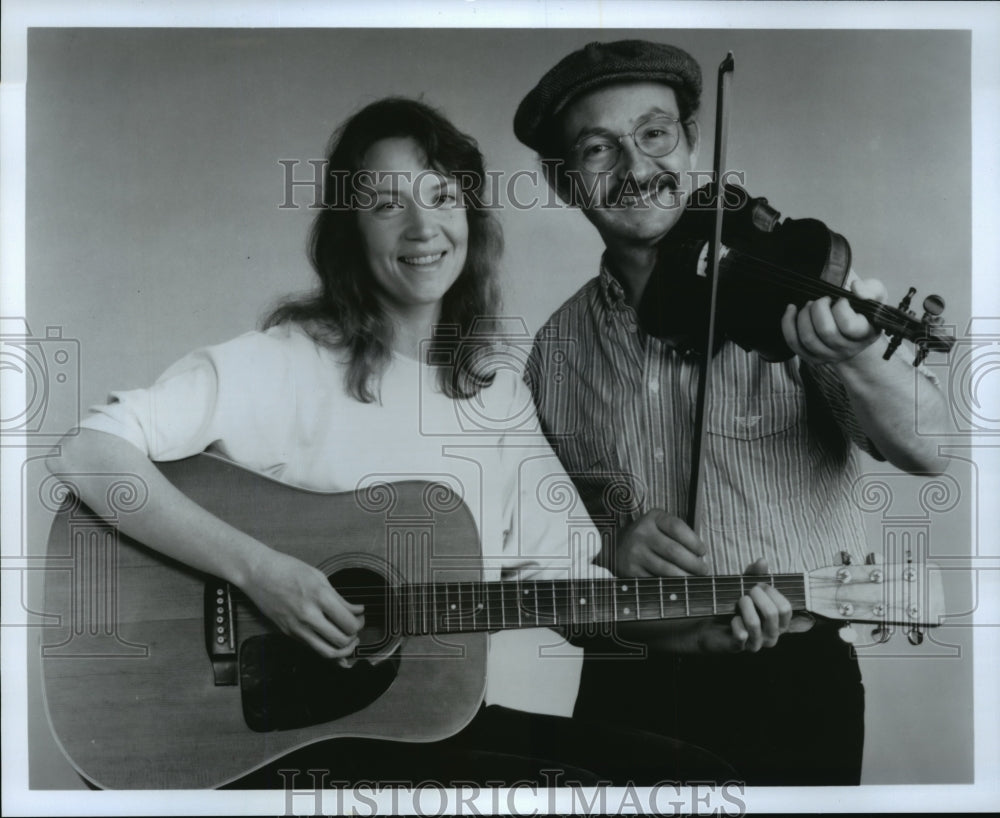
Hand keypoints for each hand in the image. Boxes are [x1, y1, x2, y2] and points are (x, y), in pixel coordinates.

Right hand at [242, 549, 364, 659]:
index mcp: (320, 596)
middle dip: (354, 638)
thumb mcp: (319, 577)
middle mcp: (309, 615)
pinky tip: (334, 647)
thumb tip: (357, 611)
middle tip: (355, 629)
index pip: (349, 622)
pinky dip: (327, 652)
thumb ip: (339, 598)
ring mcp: (297, 627)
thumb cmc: (287, 569)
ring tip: (348, 642)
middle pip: (341, 641)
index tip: (360, 617)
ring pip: (327, 653)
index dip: (360, 623)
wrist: (258, 573)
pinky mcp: (289, 633)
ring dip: (343, 651)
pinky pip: (313, 649)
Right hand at [615, 510, 708, 576]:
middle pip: (674, 551)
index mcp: (653, 518)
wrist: (616, 546)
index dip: (694, 541)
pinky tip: (677, 585)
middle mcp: (642, 533)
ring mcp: (635, 553)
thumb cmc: (648, 536)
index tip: (703, 552)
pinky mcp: (631, 570)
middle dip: (694, 563)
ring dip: (685, 577)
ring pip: (666, 569)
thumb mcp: (659, 524)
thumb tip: (700, 556)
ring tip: (693, 579)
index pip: (677, 528)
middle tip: (703, 570)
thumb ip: (678, 533)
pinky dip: (669, 585)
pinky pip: (656, 581)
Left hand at [694, 558, 813, 653]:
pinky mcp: (739, 648)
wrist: (711, 626)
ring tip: (739, 601)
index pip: (786, 608)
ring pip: (755, 623)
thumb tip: (762, 561)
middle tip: (747, 591)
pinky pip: (741, 635)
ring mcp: (756, 644)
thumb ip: (755, 575)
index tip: (760, 585)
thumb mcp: (746, 587)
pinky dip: (735, 622)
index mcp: (779, 623)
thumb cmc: (735, 606)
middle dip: (758, 596)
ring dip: (744, 606)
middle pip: (773, 613)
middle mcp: (771, 636)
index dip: (772, 592)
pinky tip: (733, 619)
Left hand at [781, 274, 886, 365]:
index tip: (842, 300)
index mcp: (864, 335)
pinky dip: (788, 324)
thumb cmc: (864, 313)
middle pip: (825, 331)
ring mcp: (828, 356)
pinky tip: (791, 309)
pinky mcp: (812, 357)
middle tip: (823, 300)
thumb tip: (855, 287)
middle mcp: (846, 349)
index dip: (841, 307)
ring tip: (810, 305)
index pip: (847, 325)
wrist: (857, 338)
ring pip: (808, 338)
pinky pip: (794, 344)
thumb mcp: (876, 298)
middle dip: (819, 308)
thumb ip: (872, 289)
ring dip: (804, 316)